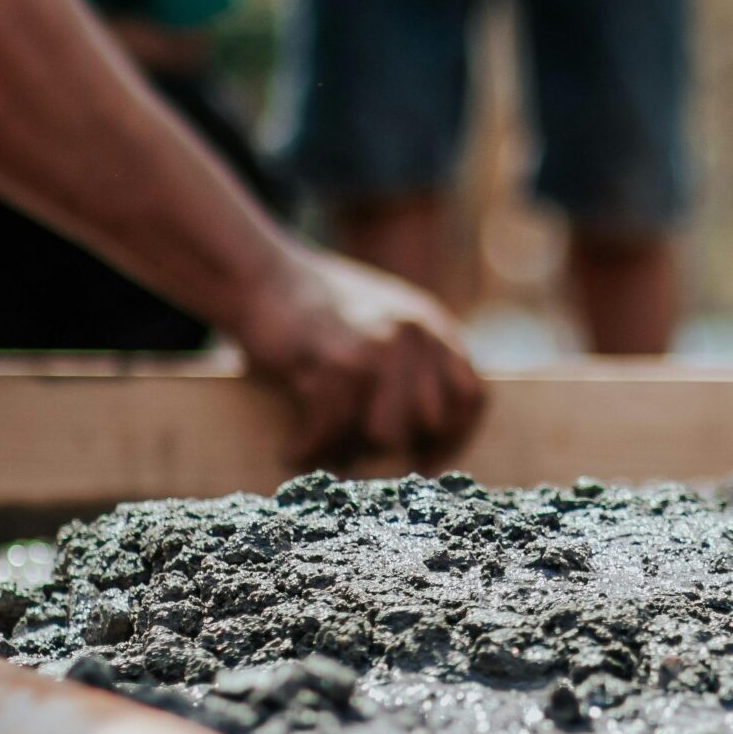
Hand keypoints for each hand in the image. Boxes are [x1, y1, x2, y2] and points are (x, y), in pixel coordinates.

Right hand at [231, 246, 488, 468]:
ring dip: (349, 450)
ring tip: (323, 450)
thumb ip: (416, 362)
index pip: (471, 397)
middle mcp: (415, 334)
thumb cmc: (317, 309)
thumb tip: (427, 434)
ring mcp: (378, 346)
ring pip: (384, 434)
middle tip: (356, 454)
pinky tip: (294, 450)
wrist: (261, 273)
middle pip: (427, 423)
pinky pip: (333, 429)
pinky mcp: (335, 361)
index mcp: (433, 326)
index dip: (453, 437)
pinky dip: (310, 447)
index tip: (426, 460)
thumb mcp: (386, 320)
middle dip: (393, 447)